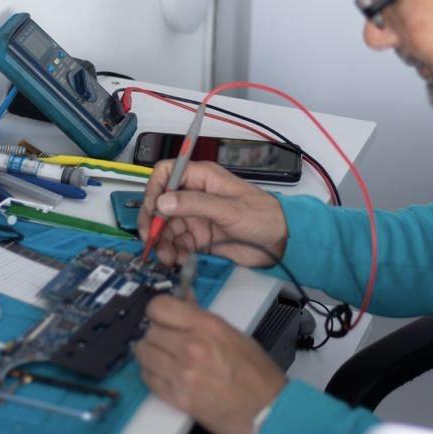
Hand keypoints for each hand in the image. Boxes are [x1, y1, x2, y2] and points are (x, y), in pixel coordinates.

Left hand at [135, 294, 285, 433]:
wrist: (267, 410)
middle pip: (149, 331)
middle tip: (166, 340)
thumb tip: (183, 301)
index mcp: (207, 326)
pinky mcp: (178, 398)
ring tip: (163, 358)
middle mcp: (191, 346)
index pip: (159, 307)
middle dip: (156, 334)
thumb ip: (202, 317)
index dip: (157, 311)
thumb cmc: (256, 372)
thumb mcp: (233, 334)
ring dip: (151, 354)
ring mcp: (183, 373)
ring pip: (144, 354)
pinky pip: (149, 379)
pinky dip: (153, 375)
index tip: (161, 316)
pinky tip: (165, 374)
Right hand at [138, 160, 287, 267]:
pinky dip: (174, 252)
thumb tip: (164, 201)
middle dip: (154, 222)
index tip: (152, 209)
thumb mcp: (229, 209)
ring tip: (167, 256)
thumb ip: (195, 204)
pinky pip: (178, 244)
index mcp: (203, 178)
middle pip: (161, 204)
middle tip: (151, 238)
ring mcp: (197, 217)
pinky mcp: (200, 238)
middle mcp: (196, 196)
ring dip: (163, 242)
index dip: (154, 189)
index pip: (166, 174)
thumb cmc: (265, 216)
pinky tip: (178, 259)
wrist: (281, 242)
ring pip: (167, 227)